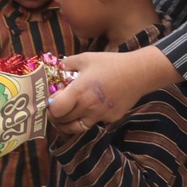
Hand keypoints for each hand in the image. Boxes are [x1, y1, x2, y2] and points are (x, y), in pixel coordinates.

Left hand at [49, 47, 180, 135]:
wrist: (138, 74)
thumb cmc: (109, 64)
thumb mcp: (84, 59)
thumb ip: (66, 64)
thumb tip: (53, 68)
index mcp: (80, 91)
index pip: (56, 110)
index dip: (49, 108)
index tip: (48, 102)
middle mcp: (89, 106)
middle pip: (64, 121)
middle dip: (55, 117)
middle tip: (54, 110)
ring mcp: (101, 115)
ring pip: (77, 128)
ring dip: (68, 124)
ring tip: (65, 115)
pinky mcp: (110, 119)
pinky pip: (92, 123)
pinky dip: (85, 120)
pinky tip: (86, 109)